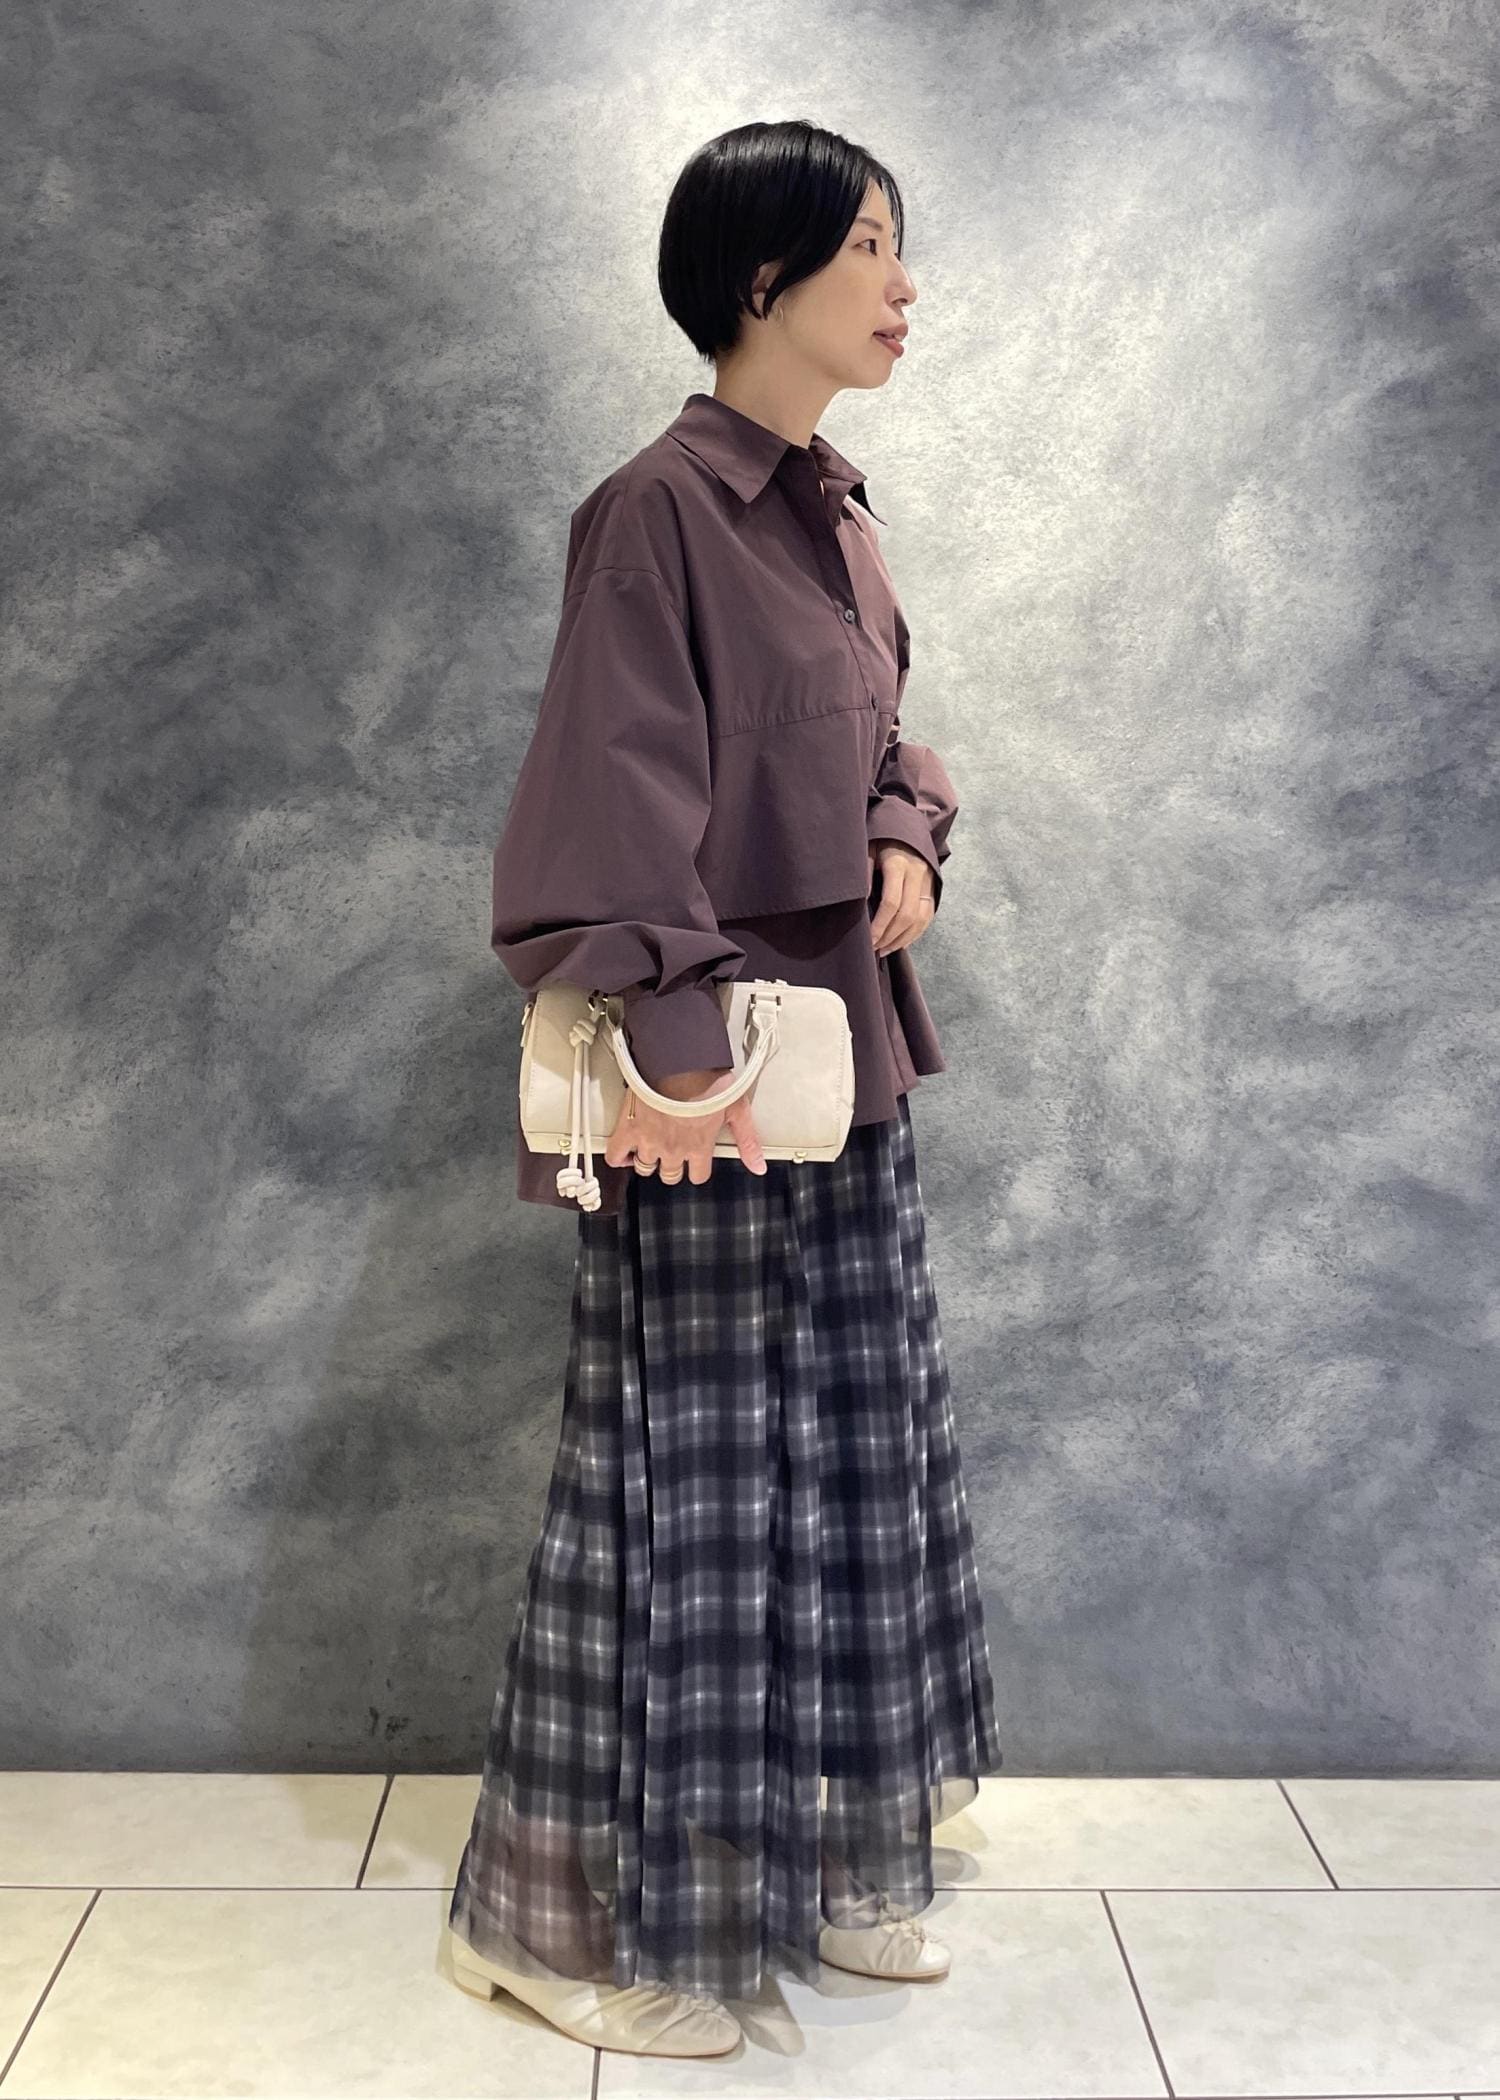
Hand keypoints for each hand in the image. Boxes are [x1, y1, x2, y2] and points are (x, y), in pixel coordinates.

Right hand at [603, 1066, 767, 1184]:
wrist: (678, 1062)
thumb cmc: (707, 1080)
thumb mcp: (738, 1110)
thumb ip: (748, 1141)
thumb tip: (759, 1166)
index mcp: (698, 1147)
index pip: (697, 1175)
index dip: (696, 1169)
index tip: (695, 1161)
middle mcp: (673, 1150)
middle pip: (669, 1175)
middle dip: (672, 1167)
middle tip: (673, 1150)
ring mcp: (649, 1142)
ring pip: (645, 1167)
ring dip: (648, 1161)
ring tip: (651, 1146)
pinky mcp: (628, 1129)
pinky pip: (615, 1156)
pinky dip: (619, 1158)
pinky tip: (625, 1152)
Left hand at [868, 840, 935, 956]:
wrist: (906, 824)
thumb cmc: (880, 838)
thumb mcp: (867, 848)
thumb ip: (863, 873)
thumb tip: (860, 902)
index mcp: (899, 864)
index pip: (891, 902)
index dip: (879, 925)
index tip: (868, 940)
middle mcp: (917, 874)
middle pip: (907, 914)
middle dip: (890, 936)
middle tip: (874, 949)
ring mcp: (928, 882)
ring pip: (920, 919)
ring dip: (902, 939)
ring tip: (884, 950)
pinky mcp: (932, 888)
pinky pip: (927, 917)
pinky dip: (915, 933)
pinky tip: (900, 943)